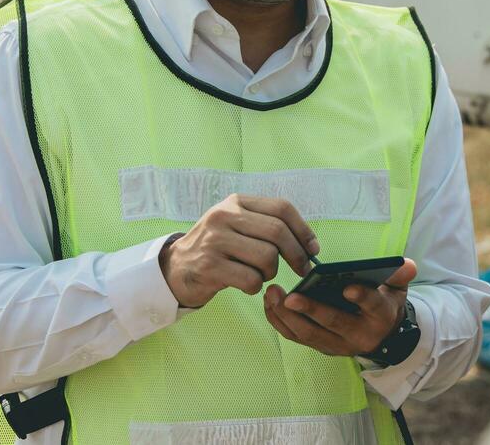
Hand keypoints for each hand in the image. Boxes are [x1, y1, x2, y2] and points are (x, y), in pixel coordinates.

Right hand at [159, 194, 319, 308]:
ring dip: (271, 272)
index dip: (303, 230)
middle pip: (278, 232)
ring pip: (267, 257)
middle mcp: (225, 215)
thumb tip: (311, 244)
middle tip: (302, 269)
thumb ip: (267, 225)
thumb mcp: (237, 225)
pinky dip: (255, 287)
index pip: (282, 208)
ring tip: (259, 274)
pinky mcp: (209, 266)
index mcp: (236, 202)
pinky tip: (246, 284)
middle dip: (296, 255)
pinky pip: (251, 280)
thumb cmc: (217, 248)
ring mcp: (215, 240)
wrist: (176, 267)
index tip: (313, 249)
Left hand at [263, 258, 417, 356]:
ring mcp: (336, 344)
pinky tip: (269, 303)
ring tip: (273, 294)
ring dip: (287, 316)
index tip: (348, 288)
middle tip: (290, 296)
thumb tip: (407, 264)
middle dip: (310, 311)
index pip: (372, 306)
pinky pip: (296, 337)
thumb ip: (399, 275)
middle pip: (332, 324)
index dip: (362, 297)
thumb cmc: (384, 304)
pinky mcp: (319, 346)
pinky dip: (279, 322)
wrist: (380, 337)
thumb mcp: (397, 290)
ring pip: (309, 334)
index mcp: (379, 316)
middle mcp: (357, 335)